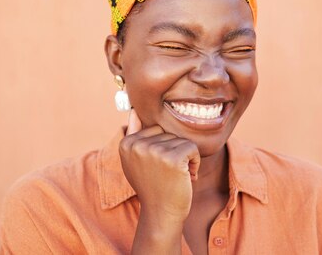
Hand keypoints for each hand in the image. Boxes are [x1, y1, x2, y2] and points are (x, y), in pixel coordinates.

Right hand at [119, 109, 199, 252]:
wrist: (161, 213)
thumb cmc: (152, 186)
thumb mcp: (135, 160)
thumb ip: (135, 134)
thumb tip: (134, 109)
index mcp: (126, 143)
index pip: (155, 129)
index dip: (162, 148)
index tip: (156, 167)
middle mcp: (137, 145)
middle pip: (169, 133)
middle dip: (174, 151)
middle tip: (167, 173)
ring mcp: (154, 151)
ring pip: (181, 140)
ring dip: (185, 158)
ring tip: (175, 176)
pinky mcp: (172, 158)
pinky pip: (192, 148)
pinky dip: (194, 162)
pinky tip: (185, 176)